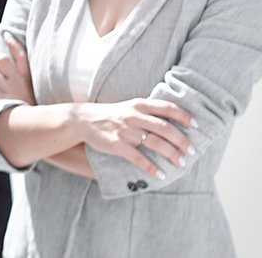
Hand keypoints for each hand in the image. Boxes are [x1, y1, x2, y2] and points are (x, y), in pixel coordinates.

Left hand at [0, 32, 35, 104]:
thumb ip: (18, 75)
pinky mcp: (0, 101)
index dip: (13, 43)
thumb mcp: (28, 88)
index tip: (5, 34)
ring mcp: (9, 92)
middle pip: (2, 60)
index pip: (21, 55)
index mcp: (26, 77)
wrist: (32, 126)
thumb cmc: (26, 104)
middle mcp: (18, 82)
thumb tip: (2, 60)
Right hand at [72, 99, 195, 178]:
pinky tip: (160, 174)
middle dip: (182, 141)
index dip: (184, 116)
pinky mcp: (116, 145)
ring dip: (171, 154)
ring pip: (155, 143)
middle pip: (165, 128)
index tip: (196, 125)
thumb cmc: (112, 115)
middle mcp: (134, 116)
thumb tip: (175, 123)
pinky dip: (151, 168)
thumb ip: (149, 112)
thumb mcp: (129, 106)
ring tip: (181, 163)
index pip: (167, 107)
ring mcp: (125, 131)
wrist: (83, 120)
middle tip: (191, 151)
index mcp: (139, 104)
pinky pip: (138, 158)